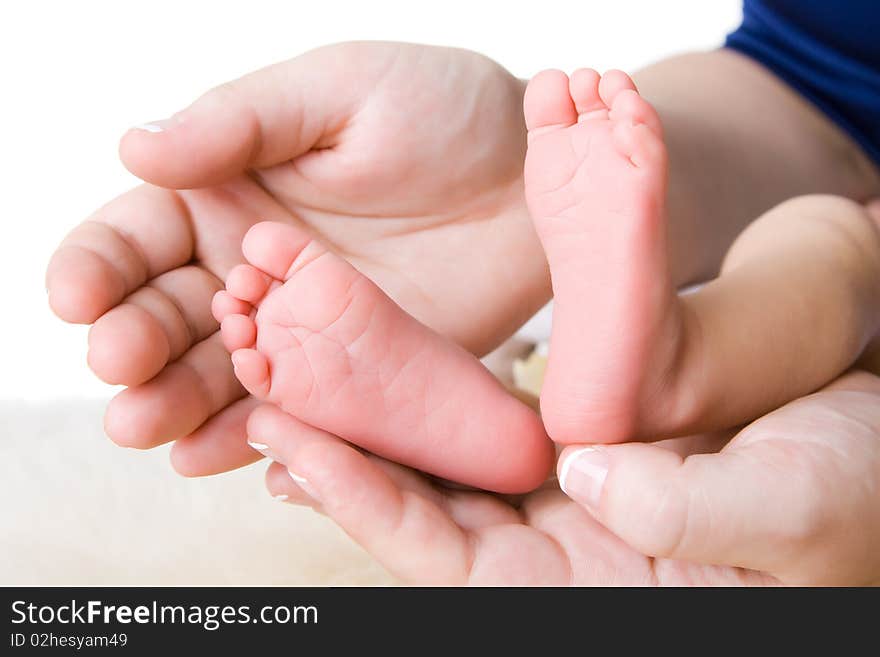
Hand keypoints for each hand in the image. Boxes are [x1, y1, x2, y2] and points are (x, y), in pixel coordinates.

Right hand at [46, 42, 549, 474]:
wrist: (537, 173)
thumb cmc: (440, 108)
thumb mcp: (338, 91)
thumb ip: (240, 123)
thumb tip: (133, 145)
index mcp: (227, 193)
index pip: (137, 235)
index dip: (98, 266)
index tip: (77, 296)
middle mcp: (250, 268)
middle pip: (166, 316)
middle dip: (133, 344)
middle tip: (118, 369)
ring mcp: (300, 328)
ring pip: (217, 373)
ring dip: (175, 403)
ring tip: (144, 427)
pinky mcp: (352, 371)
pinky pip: (293, 407)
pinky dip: (252, 432)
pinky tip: (211, 453)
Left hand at [259, 370, 879, 584]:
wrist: (875, 428)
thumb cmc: (860, 487)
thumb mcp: (793, 507)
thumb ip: (695, 509)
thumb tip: (586, 472)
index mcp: (598, 589)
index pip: (454, 565)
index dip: (374, 509)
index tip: (299, 452)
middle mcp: (568, 551)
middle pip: (428, 514)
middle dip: (347, 460)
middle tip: (268, 402)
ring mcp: (570, 498)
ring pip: (449, 465)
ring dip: (378, 421)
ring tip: (300, 373)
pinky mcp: (582, 449)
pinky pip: (490, 424)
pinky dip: (437, 396)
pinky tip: (386, 363)